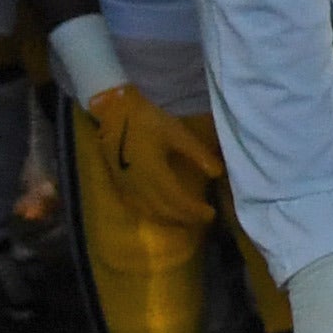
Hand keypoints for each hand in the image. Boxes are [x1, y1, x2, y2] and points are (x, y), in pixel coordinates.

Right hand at [82, 82, 223, 228]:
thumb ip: (198, 154)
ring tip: (188, 218)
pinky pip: (139, 208)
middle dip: (186, 218)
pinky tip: (164, 213)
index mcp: (155, 173)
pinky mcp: (120, 186)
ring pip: (152, 213)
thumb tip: (218, 174)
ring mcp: (127, 188)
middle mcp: (139, 186)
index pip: (178, 200)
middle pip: (166, 211)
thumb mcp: (177, 133)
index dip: (195, 210)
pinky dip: (155, 215)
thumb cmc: (147, 120)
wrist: (113, 113)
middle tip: (203, 218)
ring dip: (172, 219)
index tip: (211, 213)